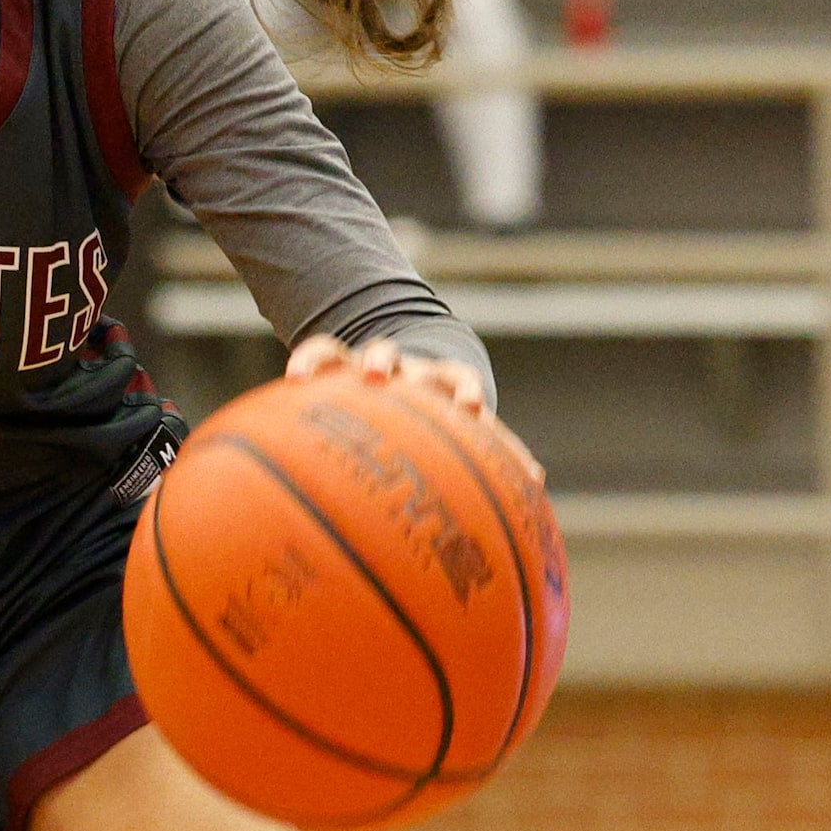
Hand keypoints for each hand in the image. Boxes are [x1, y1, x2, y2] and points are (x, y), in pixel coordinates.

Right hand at [286, 334, 545, 484]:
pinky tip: (293, 378)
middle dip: (415, 371)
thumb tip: (537, 481)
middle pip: (415, 362)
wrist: (401, 376)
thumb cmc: (434, 420)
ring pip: (375, 348)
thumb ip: (491, 451)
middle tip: (403, 381)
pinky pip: (322, 351)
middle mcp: (413, 372)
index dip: (467, 391)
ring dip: (374, 358)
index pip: (460, 380)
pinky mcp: (341, 361)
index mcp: (446, 388)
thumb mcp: (458, 431)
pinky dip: (310, 360)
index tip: (470, 409)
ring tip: (363, 374)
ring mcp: (376, 364)